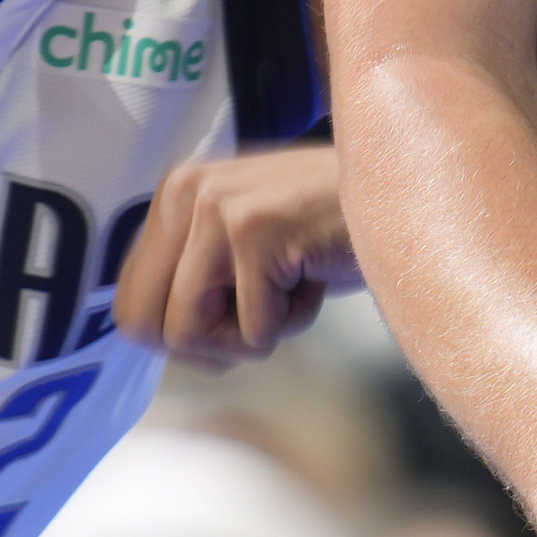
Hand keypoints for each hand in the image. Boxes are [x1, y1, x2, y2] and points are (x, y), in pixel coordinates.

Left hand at [115, 143, 358, 364]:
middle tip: (257, 323)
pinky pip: (252, 331)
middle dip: (204, 346)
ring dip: (251, 336)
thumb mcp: (244, 241)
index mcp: (175, 192)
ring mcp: (217, 209)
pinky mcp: (255, 233)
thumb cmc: (331, 227)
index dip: (177, 336)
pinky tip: (317, 276)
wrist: (408, 190)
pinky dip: (295, 321)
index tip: (227, 326)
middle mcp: (185, 192)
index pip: (128, 300)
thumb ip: (196, 274)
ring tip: (291, 291)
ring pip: (187, 334)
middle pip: (144, 324)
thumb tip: (151, 336)